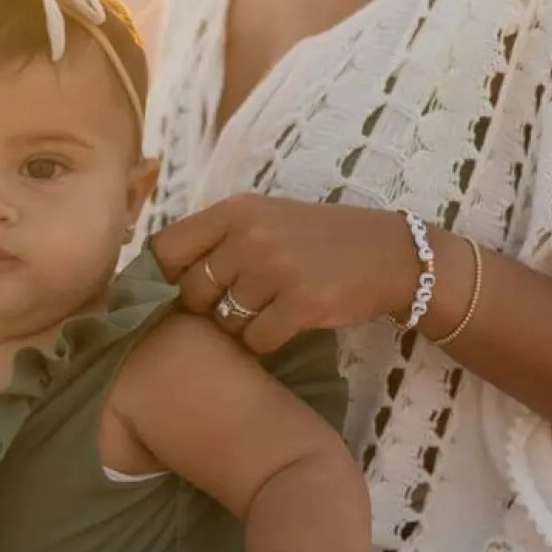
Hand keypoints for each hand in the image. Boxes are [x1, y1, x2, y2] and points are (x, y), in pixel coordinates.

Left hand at [151, 193, 418, 352]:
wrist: (389, 254)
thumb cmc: (320, 240)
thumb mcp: (267, 218)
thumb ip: (219, 237)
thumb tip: (162, 275)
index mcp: (237, 210)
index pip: (167, 247)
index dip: (168, 276)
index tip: (187, 287)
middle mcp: (251, 235)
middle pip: (193, 290)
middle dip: (210, 306)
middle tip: (239, 303)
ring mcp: (276, 269)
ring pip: (224, 320)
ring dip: (241, 326)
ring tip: (269, 310)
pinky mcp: (300, 304)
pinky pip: (256, 340)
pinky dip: (267, 341)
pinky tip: (288, 324)